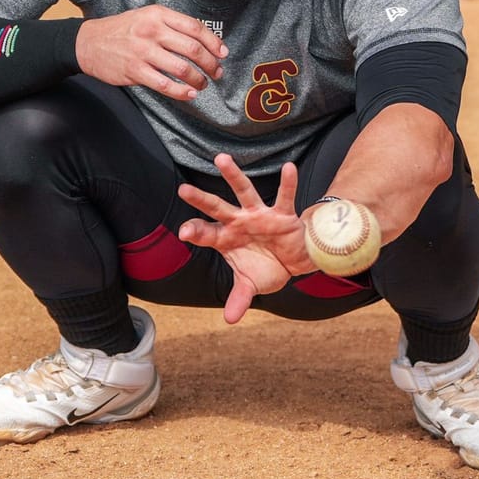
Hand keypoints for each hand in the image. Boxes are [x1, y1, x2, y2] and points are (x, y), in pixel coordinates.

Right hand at [75, 6, 227, 100]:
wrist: (88, 43)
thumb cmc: (122, 30)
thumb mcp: (146, 16)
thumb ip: (171, 25)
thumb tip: (202, 40)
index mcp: (158, 14)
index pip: (194, 28)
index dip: (213, 42)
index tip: (223, 53)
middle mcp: (152, 31)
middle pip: (192, 49)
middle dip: (210, 64)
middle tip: (217, 72)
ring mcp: (143, 52)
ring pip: (182, 68)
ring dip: (199, 80)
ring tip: (203, 85)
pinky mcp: (135, 71)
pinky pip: (165, 85)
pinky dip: (181, 92)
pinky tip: (189, 94)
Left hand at [177, 154, 314, 323]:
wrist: (295, 262)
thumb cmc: (267, 268)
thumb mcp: (251, 286)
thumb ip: (239, 299)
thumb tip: (229, 320)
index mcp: (226, 239)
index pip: (206, 233)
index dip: (195, 231)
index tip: (184, 231)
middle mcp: (239, 222)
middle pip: (217, 208)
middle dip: (201, 199)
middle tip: (183, 189)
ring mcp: (259, 216)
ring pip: (244, 192)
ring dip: (233, 176)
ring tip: (221, 159)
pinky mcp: (282, 214)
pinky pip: (285, 196)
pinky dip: (288, 182)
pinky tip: (288, 167)